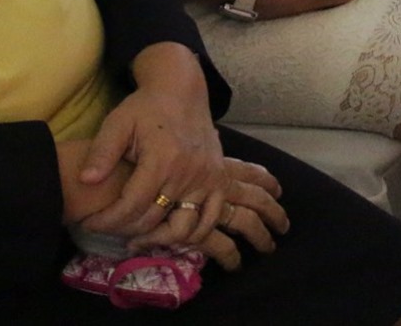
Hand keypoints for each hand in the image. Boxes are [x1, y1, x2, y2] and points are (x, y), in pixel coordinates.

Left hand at [71, 51, 224, 243]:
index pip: (131, 206)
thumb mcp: (117, 122)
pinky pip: (209, 220)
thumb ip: (101, 152)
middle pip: (154, 220)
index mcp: (161, 159)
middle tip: (108, 231)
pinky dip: (192, 235)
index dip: (107, 221)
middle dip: (125, 231)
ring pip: (184, 229)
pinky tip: (170, 235)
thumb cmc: (145, 107)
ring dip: (158, 240)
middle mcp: (188, 173)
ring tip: (137, 239)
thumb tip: (84, 180)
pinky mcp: (219, 181)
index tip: (90, 223)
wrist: (182, 91)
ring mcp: (207, 179)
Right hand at [131, 158, 288, 271]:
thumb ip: (195, 149)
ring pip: (242, 222)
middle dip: (271, 212)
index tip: (277, 188)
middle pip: (253, 198)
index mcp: (213, 164)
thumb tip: (213, 137)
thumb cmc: (140, 156)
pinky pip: (216, 244)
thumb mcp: (175, 147)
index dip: (262, 180)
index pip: (245, 172)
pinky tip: (234, 263)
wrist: (117, 178)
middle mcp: (214, 184)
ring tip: (268, 247)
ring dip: (259, 235)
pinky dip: (227, 253)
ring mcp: (205, 206)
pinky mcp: (193, 229)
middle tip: (283, 226)